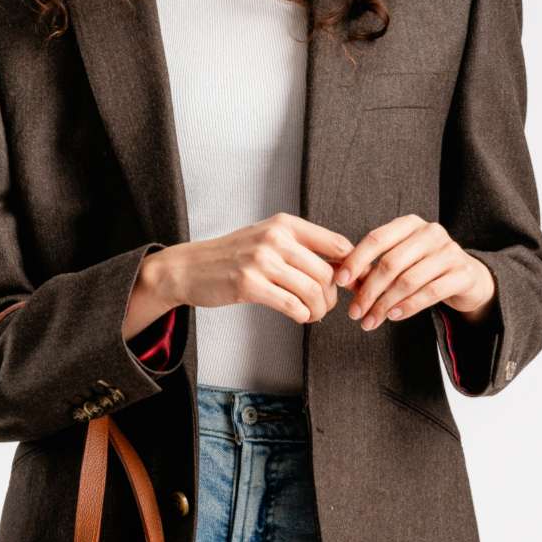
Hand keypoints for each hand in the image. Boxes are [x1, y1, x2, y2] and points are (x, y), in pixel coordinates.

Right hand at [124, 214, 353, 336]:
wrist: (191, 267)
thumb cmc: (235, 256)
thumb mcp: (269, 238)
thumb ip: (302, 247)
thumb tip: (344, 267)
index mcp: (285, 224)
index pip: (336, 244)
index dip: (350, 269)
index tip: (347, 286)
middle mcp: (275, 237)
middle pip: (327, 273)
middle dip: (332, 297)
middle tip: (325, 306)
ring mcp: (261, 260)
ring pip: (312, 291)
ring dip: (319, 310)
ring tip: (313, 314)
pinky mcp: (249, 284)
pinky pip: (291, 305)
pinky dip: (302, 316)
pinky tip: (300, 317)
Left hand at [337, 216, 495, 329]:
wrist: (468, 278)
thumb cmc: (425, 270)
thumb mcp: (400, 262)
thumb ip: (375, 269)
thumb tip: (344, 282)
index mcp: (410, 224)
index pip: (377, 239)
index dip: (356, 261)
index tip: (339, 282)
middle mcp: (430, 233)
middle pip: (390, 263)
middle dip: (368, 291)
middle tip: (354, 313)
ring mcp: (449, 252)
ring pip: (408, 280)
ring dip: (384, 305)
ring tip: (370, 321)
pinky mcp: (462, 274)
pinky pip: (430, 293)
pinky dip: (408, 307)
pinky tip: (393, 317)